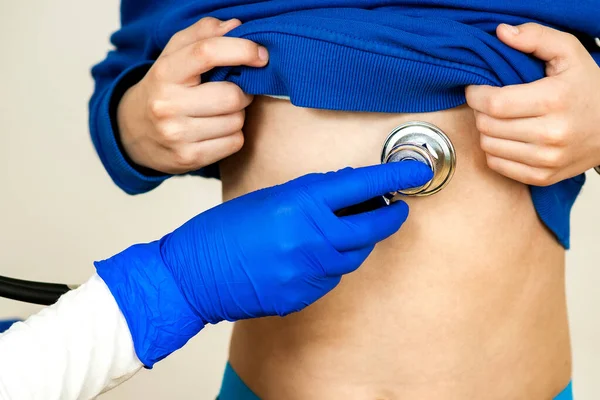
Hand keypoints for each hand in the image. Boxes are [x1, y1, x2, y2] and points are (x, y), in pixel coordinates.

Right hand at [116, 17, 268, 173]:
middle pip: (232, 95)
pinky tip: (217, 130)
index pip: (207, 52)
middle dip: (242, 91)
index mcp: (164, 73)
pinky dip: (233, 135)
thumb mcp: (173, 56)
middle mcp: (167, 105)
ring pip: (236, 121)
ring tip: (220, 112)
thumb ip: (202, 35)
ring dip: (237, 115)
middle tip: (235, 91)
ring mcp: (177, 135)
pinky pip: (234, 143)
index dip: (241, 50)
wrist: (132, 132)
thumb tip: (236, 26)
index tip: (261, 54)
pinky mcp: (188, 158)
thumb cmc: (163, 88)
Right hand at [161, 161, 431, 322]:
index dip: (393, 178)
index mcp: (299, 204)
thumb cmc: (222, 231)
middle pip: (371, 228)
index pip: (361, 186)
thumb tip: (347, 192)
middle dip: (390, 216)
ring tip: (350, 230)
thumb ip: (310, 196)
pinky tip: (314, 256)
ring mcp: (309, 272)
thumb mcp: (268, 199)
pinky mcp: (303, 296)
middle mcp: (311, 239)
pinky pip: (331, 279)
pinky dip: (331, 265)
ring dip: (358, 242)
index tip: (414, 172)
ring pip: (355, 256)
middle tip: (397, 208)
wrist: (193, 275)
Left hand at [466, 23, 599, 185]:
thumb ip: (536, 38)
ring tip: (500, 119)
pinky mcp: (542, 177)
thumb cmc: (587, 88)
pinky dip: (495, 150)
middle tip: (490, 102)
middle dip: (480, 111)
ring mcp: (547, 159)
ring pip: (488, 145)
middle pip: (486, 125)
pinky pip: (497, 165)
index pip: (493, 103)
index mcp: (553, 100)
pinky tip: (506, 137)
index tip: (476, 89)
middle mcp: (551, 133)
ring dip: (486, 130)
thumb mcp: (569, 53)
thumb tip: (502, 32)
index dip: (476, 94)